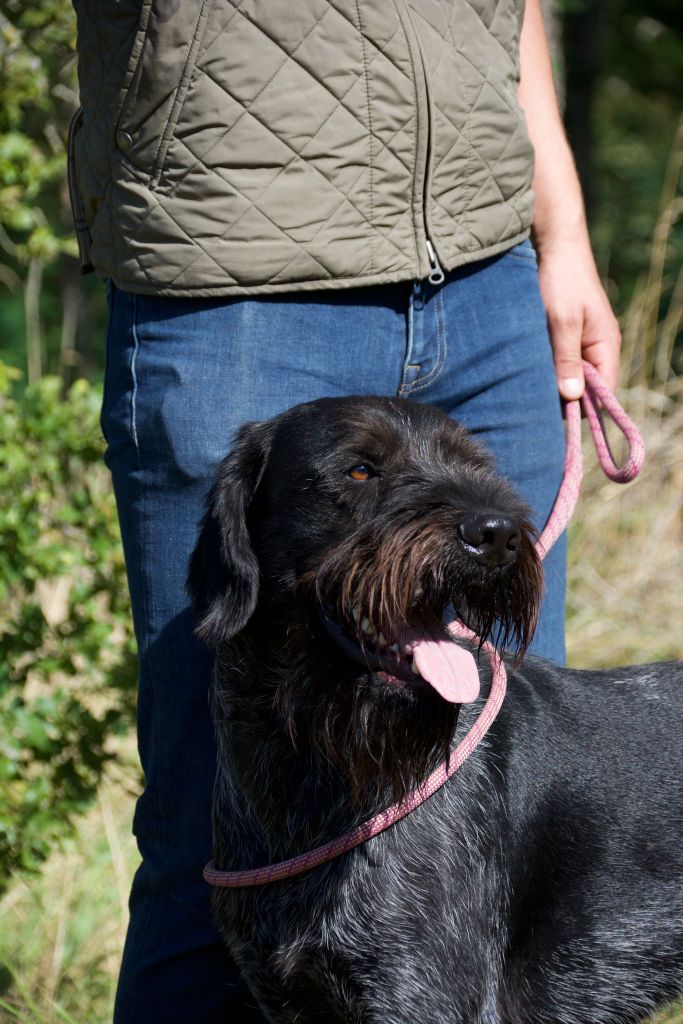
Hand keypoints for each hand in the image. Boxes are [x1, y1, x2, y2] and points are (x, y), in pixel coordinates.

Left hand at [536, 239, 621, 400]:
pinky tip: (526, 371)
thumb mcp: (562, 321)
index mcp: (606, 345)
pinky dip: (545, 368)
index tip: (555, 416)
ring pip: (569, 376)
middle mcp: (598, 348)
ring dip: (551, 383)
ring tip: (527, 389)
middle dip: (564, 398)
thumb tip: (572, 397)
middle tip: (534, 404)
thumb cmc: (561, 281)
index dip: (583, 408)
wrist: (554, 247)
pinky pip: (558, 362)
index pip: (604, 392)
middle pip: (585, 389)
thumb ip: (567, 359)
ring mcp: (582, 343)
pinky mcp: (565, 337)